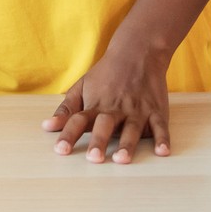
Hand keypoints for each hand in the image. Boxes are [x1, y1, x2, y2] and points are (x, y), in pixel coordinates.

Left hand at [42, 39, 172, 163]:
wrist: (138, 52)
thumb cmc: (106, 74)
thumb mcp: (82, 87)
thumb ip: (66, 109)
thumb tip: (47, 127)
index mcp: (95, 104)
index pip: (78, 120)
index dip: (68, 135)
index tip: (60, 150)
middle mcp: (115, 108)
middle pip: (105, 125)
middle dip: (99, 141)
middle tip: (94, 159)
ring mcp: (137, 110)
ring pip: (131, 128)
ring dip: (127, 144)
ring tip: (122, 159)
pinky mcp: (156, 110)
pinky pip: (160, 126)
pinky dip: (162, 139)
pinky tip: (163, 152)